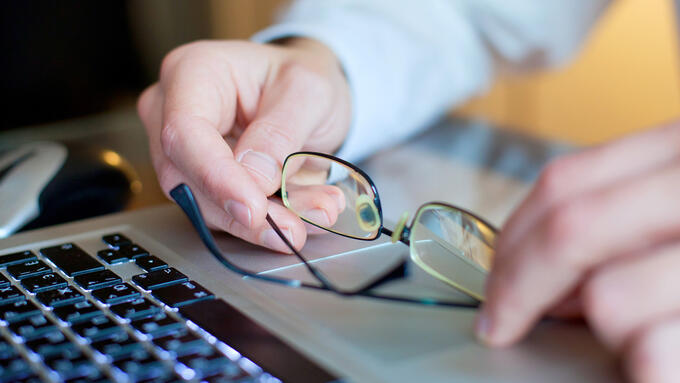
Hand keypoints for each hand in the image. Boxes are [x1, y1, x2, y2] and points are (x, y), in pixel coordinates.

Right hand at [137, 38, 350, 252]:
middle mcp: (174, 113)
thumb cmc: (299, 77)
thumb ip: (280, 133)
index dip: (216, 176)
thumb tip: (254, 181)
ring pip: (207, 206)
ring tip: (317, 214)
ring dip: (265, 223)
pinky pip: (228, 214)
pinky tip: (308, 214)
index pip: (184, 132)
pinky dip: (271, 222)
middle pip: (188, 178)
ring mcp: (185, 152)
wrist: (307, 93)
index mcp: (193, 72)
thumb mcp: (307, 90)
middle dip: (244, 213)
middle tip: (293, 228)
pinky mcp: (204, 183)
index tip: (253, 209)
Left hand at [476, 121, 679, 381]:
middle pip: (568, 228)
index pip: (566, 182)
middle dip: (517, 286)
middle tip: (498, 323)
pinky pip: (648, 351)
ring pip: (606, 298)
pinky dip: (642, 366)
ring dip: (606, 329)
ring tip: (642, 332)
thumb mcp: (672, 205)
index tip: (491, 280)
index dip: (512, 238)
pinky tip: (654, 361)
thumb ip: (615, 223)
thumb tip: (545, 285)